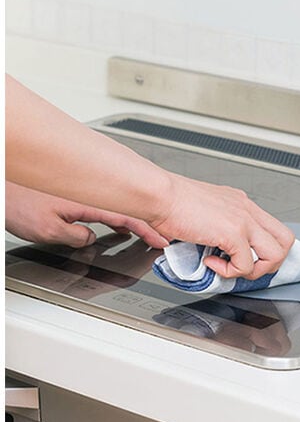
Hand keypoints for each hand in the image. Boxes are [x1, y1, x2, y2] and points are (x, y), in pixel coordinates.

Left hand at [6, 182, 168, 248]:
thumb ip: (76, 237)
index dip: (147, 230)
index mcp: (90, 203)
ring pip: (117, 208)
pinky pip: (104, 208)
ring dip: (133, 221)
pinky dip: (117, 218)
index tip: (161, 238)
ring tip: (145, 234)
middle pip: (129, 210)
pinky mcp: (75, 194)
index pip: (129, 217)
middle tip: (160, 237)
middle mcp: (90, 195)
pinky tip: (117, 228)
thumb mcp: (47, 229)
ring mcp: (84, 193)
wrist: (1, 181)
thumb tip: (91, 239)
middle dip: (147, 225)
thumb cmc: (16, 198)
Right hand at [150, 173, 294, 279]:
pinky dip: (229, 272)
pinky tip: (210, 262)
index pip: (273, 229)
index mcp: (242, 204)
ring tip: (230, 268)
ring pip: (275, 254)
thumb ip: (218, 226)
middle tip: (245, 268)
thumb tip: (218, 250)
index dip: (265, 249)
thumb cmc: (172, 202)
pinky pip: (245, 265)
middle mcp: (247, 209)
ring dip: (254, 270)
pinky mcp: (234, 232)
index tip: (248, 259)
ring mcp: (244, 220)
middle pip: (285, 240)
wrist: (160, 195)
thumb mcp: (206, 210)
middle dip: (270, 262)